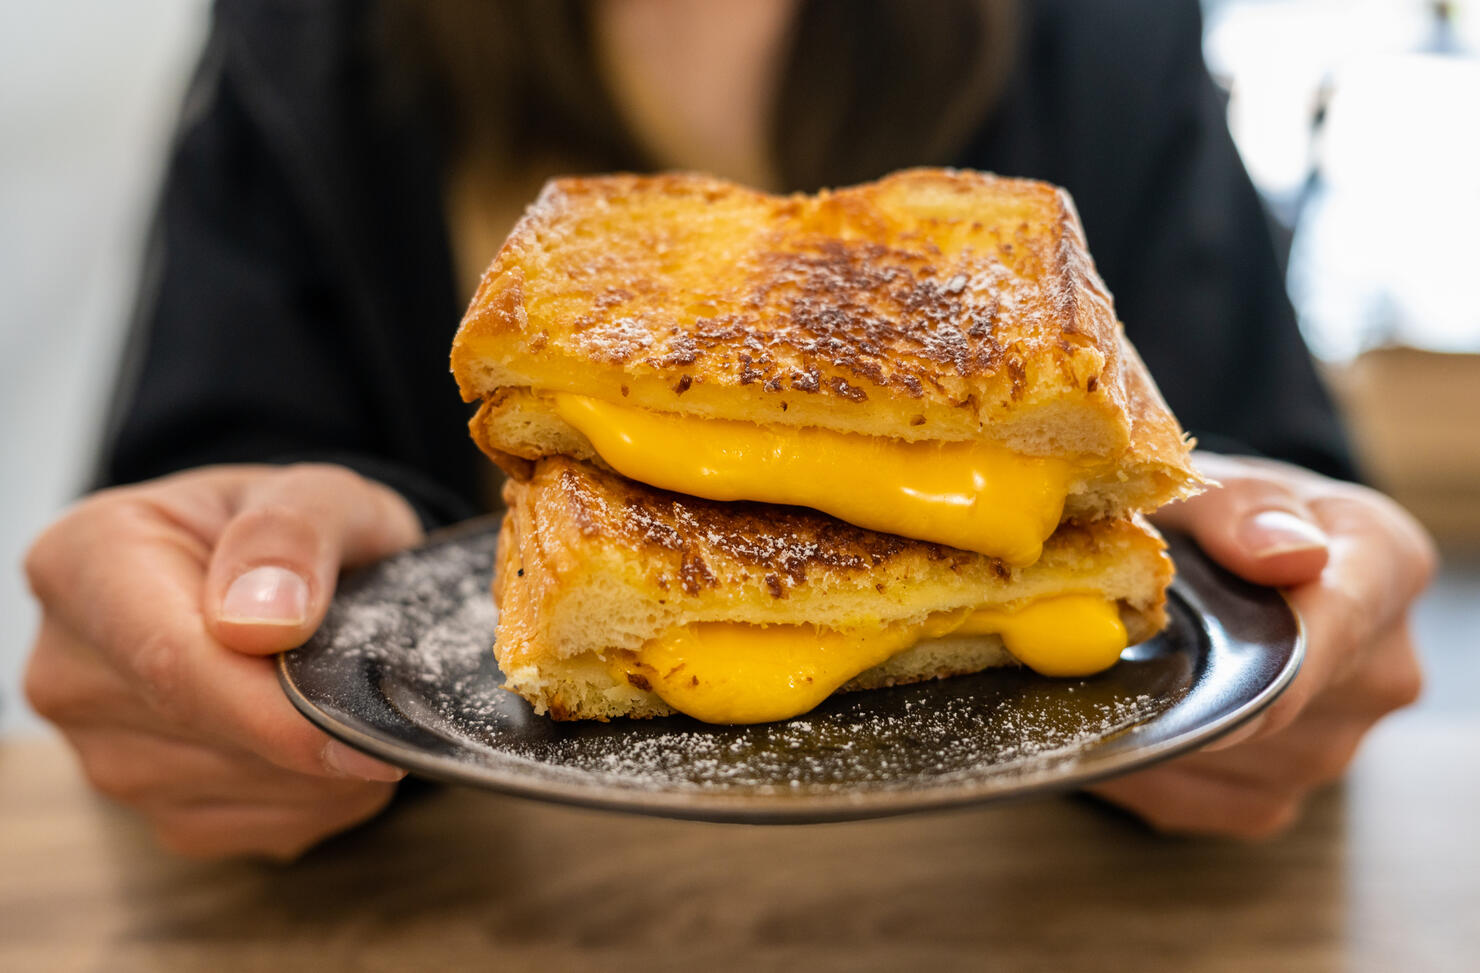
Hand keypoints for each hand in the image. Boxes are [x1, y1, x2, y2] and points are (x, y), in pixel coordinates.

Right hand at [24, 464, 423, 859]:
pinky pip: (265, 827)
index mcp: (85, 563)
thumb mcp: (315, 491)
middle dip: (320, 724)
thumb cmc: (295, 531)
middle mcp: (70, 669)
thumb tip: (263, 621)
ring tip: (354, 693)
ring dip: (331, 765)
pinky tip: (334, 740)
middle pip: (210, 735)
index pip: (172, 663)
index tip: (369, 735)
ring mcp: (103, 751)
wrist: (283, 578)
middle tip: (392, 681)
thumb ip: (292, 534)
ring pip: (246, 791)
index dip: (277, 712)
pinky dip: (327, 796)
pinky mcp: (156, 811)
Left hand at [1087, 453, 1435, 838]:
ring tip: (1113, 669)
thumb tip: (1284, 555)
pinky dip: (1140, 768)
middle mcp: (1380, 669)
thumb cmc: (1213, 520)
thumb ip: (1242, 508)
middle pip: (1277, 703)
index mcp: (1387, 567)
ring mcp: (1334, 745)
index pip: (1339, 623)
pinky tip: (1114, 721)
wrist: (1202, 567)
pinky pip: (1197, 800)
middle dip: (1186, 676)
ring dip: (1156, 723)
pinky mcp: (1274, 795)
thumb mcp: (1217, 485)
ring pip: (1229, 759)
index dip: (1269, 651)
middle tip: (1104, 648)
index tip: (1206, 666)